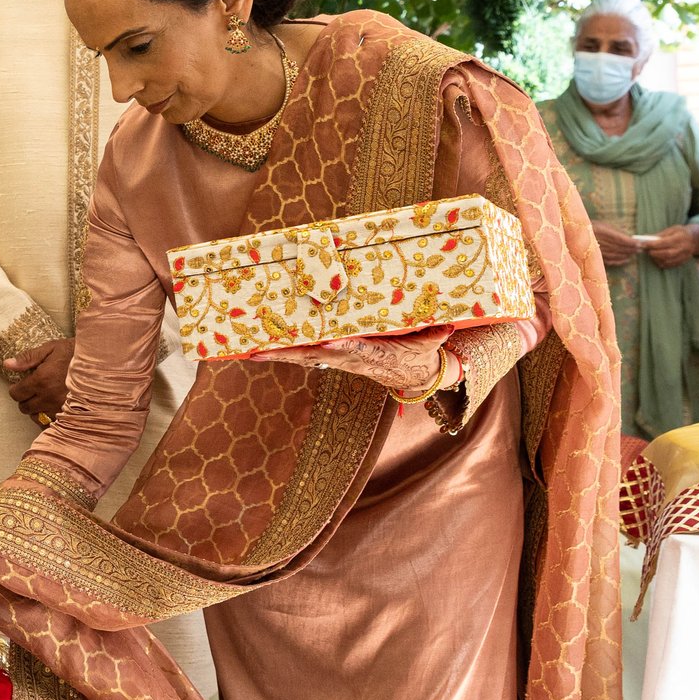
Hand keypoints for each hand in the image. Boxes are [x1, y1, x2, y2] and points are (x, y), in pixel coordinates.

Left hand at [3, 337, 73, 421]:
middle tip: (33, 391)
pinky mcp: (71, 416)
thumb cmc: (76, 353)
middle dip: (25, 399)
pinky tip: (52, 408)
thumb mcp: (52, 348)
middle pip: (25, 408)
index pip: (16, 394)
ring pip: (36, 417)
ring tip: (44, 398)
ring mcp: (60, 409)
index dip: (16, 389)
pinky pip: (51, 425)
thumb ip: (28, 357)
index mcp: (41, 379)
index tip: (21, 385)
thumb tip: (7, 365)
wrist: (103, 364)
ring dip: (36, 409)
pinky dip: (48, 418)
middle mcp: (49, 397)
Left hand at [258, 327, 454, 395]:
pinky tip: (260, 348)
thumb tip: (448, 323)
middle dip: (288, 353)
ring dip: (278, 354)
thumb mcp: (429, 345)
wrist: (411, 376)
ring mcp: (338, 359)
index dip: (341, 348)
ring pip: (304, 356)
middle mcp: (349, 358)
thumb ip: (435, 334)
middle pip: (316, 355)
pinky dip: (283, 351)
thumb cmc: (419, 354)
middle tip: (259, 350)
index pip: (354, 350)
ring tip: (250, 350)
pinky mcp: (332, 357)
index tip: (327, 344)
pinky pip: (304, 354)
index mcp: (372, 354)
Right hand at [592, 220, 641, 268]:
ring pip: (614, 254)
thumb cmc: (588, 226)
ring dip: (626, 254)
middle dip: (630, 248)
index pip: (619, 238)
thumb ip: (614, 231)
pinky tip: (626, 259)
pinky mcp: (593, 257)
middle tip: (641, 249)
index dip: (630, 242)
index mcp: (599, 230)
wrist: (572, 233)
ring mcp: (594, 250)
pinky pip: (608, 260)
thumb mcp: (601, 224)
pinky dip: (618, 261)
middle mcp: (596, 240)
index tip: (639, 243)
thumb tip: (629, 238)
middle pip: (618, 247)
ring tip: (635, 253)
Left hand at [641, 225, 698, 268]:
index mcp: (681, 237)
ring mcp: (684, 256)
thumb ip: (660, 235)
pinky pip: (670, 265)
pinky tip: (657, 259)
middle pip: (667, 253)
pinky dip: (661, 263)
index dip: (653, 244)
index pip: (665, 242)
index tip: (643, 244)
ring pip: (668, 261)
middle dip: (654, 253)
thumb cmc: (680, 233)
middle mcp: (684, 248)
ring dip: (656, 259)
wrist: (695, 240)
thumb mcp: (672, 229)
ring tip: (652, 254)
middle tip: (647, 251)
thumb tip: (645, 238)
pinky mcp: (682, 262)